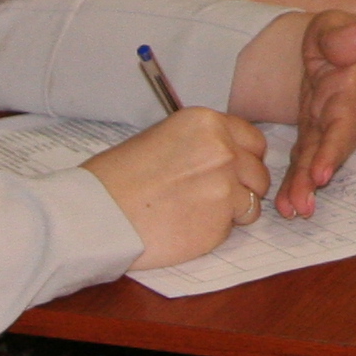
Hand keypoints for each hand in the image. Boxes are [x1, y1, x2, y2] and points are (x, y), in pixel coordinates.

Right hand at [84, 106, 270, 269]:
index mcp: (207, 123)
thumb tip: (229, 153)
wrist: (96, 214)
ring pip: (251, 202)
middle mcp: (223, 150)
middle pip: (258, 172)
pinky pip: (232, 228)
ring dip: (232, 211)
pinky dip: (216, 232)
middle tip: (211, 197)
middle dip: (242, 186)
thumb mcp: (162, 139)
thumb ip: (201, 144)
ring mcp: (225, 186)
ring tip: (195, 213)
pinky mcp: (219, 222)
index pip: (253, 140)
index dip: (244, 159)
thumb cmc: (117, 178)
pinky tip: (186, 227)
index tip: (232, 170)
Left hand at [273, 9, 355, 215]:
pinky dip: (298, 179)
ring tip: (292, 211)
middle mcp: (347, 114)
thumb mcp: (337, 24)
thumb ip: (347, 33)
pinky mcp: (316, 131)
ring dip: (306, 185)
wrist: (341, 41)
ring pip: (318, 158)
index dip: (334, 148)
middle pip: (332, 149)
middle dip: (317, 178)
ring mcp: (331, 125)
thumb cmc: (341, 32)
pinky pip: (306, 157)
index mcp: (355, 87)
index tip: (322, 173)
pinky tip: (286, 203)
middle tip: (301, 206)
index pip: (346, 121)